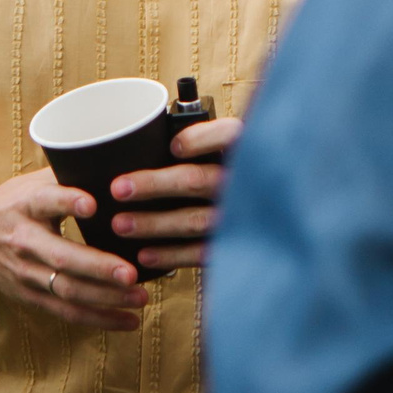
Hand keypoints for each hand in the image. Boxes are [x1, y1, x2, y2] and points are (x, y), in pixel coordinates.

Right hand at [0, 169, 149, 330]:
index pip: (45, 201)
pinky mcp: (29, 296)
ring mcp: (24, 273)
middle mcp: (23, 241)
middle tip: (131, 272)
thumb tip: (121, 167)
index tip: (92, 204)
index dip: (68, 201)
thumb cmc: (11, 203)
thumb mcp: (31, 183)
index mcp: (24, 205)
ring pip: (66, 290)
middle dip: (97, 267)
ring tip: (140, 297)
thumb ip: (68, 177)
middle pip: (60, 257)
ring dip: (105, 298)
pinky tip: (130, 320)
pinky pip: (67, 313)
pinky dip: (99, 319)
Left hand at [109, 115, 240, 273]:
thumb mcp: (233, 151)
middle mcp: (246, 183)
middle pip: (197, 180)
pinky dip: (171, 255)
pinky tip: (145, 254)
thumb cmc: (240, 174)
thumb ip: (205, 144)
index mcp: (246, 151)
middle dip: (154, 185)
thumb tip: (154, 141)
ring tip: (121, 224)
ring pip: (195, 220)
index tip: (174, 146)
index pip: (229, 136)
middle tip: (119, 189)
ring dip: (155, 223)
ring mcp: (243, 217)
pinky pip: (201, 252)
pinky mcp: (237, 246)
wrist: (273, 216)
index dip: (201, 140)